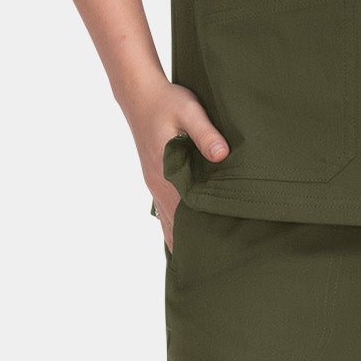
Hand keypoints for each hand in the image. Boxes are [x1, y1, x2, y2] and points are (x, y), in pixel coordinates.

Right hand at [138, 85, 230, 251]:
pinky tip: (185, 235)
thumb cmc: (166, 101)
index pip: (182, 214)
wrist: (139, 93)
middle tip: (214, 266)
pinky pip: (165, 209)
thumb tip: (222, 155)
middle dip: (191, 244)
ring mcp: (155, 182)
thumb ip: (205, 133)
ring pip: (168, 219)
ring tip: (202, 261)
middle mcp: (158, 183)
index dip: (196, 235)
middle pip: (175, 224)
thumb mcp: (189, 111)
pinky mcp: (157, 176)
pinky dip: (175, 224)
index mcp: (166, 172)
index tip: (212, 256)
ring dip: (182, 237)